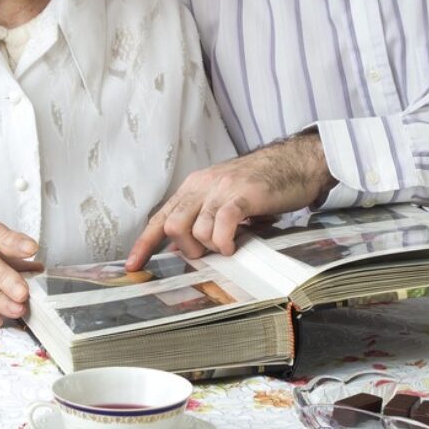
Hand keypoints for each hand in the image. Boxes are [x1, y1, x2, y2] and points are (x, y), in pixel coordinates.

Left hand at [126, 131, 335, 269]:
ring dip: (210, 247)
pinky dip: (224, 242)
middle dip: (188, 249)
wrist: (295, 162)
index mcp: (194, 186)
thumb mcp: (224, 197)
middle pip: (174, 225)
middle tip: (210, 251)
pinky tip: (234, 245)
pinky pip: (222, 224)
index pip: (161, 217)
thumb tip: (182, 248)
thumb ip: (203, 217)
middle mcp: (203, 184)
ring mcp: (222, 188)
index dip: (144, 243)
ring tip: (228, 245)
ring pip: (196, 229)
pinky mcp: (243, 195)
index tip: (133, 266)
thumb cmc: (262, 184)